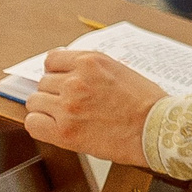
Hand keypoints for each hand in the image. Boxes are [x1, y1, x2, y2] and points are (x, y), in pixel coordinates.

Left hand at [25, 51, 161, 166]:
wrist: (158, 130)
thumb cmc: (146, 103)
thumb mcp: (120, 71)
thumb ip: (92, 70)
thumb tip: (67, 73)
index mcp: (91, 62)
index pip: (52, 59)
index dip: (56, 71)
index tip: (61, 79)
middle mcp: (76, 81)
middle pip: (43, 82)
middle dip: (54, 92)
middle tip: (71, 102)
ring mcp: (67, 106)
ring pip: (35, 101)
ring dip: (47, 108)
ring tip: (66, 116)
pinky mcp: (64, 131)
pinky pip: (33, 123)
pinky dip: (40, 124)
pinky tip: (55, 127)